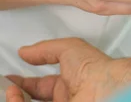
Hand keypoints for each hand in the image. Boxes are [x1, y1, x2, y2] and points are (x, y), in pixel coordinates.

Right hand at [6, 38, 126, 101]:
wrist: (105, 88)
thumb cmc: (94, 68)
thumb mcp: (68, 49)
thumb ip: (45, 49)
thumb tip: (25, 51)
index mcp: (67, 83)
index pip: (40, 86)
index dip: (24, 83)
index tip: (11, 81)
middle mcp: (65, 98)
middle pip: (34, 100)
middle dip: (18, 95)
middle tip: (10, 89)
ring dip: (17, 101)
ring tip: (12, 94)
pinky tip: (16, 99)